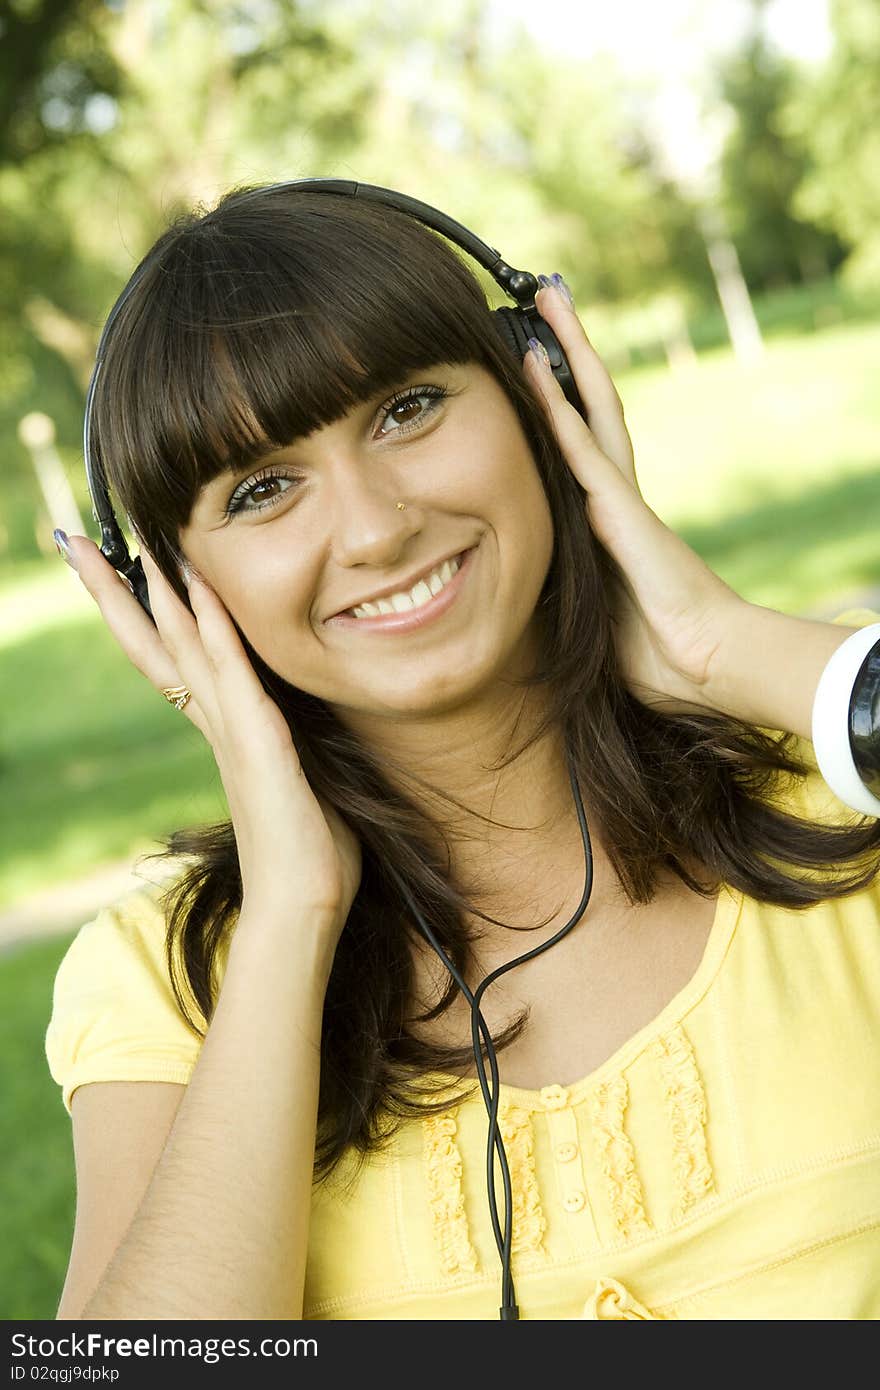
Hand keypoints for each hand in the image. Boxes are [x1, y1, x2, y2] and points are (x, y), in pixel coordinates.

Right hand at [62, 537, 362, 933]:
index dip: (145, 614)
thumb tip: (304, 748)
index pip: (174, 660)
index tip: (120, 570)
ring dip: (157, 593)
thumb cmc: (309, 856)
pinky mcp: (259, 744)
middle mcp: (218, 726)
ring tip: (128, 543)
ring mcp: (233, 733)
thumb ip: (293, 755)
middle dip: (118, 592)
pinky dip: (214, 627)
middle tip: (77, 543)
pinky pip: (232, 673)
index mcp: (226, 733)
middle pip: (156, 644)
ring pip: (184, 648)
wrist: (301, 911)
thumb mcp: (300, 786)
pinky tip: (196, 588)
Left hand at [522, 278, 746, 714]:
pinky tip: (538, 371)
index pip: (580, 442)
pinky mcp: (623, 515)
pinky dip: (559, 413)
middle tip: (546, 299)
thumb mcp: (596, 617)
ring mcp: (621, 498)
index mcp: (610, 518)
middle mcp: (616, 494)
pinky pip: (584, 455)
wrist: (708, 665)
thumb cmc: (660, 652)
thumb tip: (530, 599)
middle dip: (570, 350)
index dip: (560, 398)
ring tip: (548, 300)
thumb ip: (570, 592)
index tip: (537, 359)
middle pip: (591, 404)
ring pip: (591, 409)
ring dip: (569, 354)